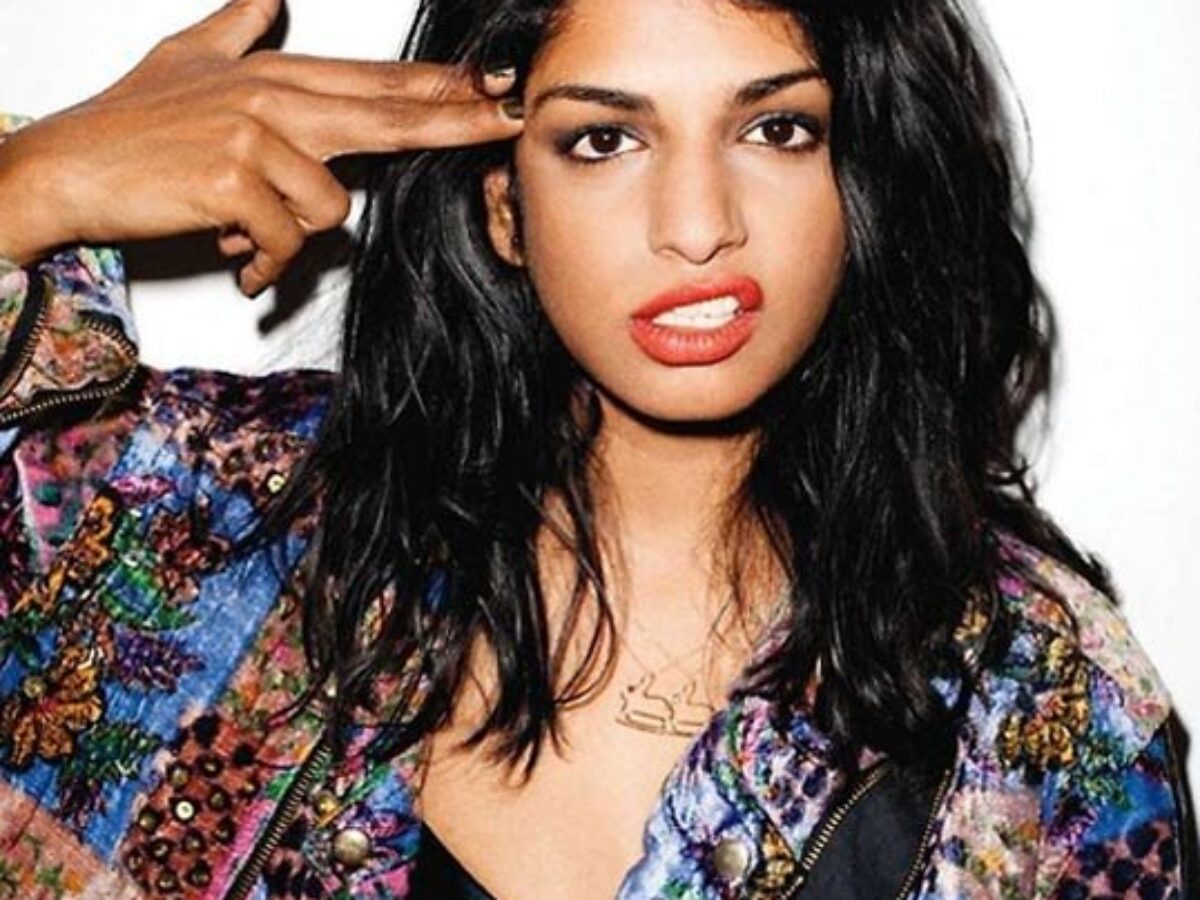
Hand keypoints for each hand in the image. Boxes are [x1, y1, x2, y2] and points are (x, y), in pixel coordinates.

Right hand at [0, 0, 522, 293]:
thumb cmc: (128, 125)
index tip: (497, 87)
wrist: (63, 167)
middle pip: (388, 115)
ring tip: (248, 232)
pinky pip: (287, 241)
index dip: (442, 87)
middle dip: (456, 121)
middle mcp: (273, 97)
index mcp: (274, 74)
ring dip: (291, 238)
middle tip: (509, 120)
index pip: (377, 82)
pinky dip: (263, 262)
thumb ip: (237, 26)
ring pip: (332, 205)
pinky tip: (234, 253)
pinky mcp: (235, 178)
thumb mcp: (187, 57)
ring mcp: (255, 135)